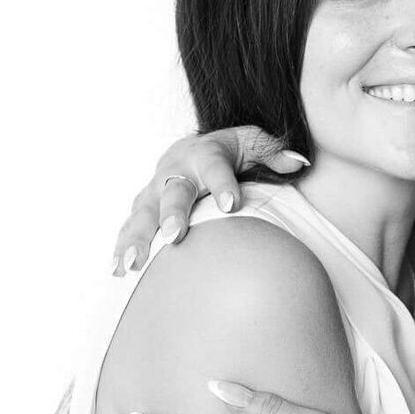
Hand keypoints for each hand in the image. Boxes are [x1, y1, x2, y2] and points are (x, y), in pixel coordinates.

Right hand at [112, 128, 306, 273]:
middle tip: (174, 236)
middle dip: (171, 214)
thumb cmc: (230, 151)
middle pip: (173, 193)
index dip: (223, 185)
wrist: (192, 149)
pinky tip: (117, 271)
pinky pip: (129, 227)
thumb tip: (298, 162)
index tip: (232, 205)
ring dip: (137, 238)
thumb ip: (273, 153)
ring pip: (144, 213)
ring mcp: (156, 189)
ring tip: (131, 264)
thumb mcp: (254, 143)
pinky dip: (121, 247)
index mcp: (207, 154)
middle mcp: (177, 171)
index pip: (217, 168)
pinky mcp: (143, 207)